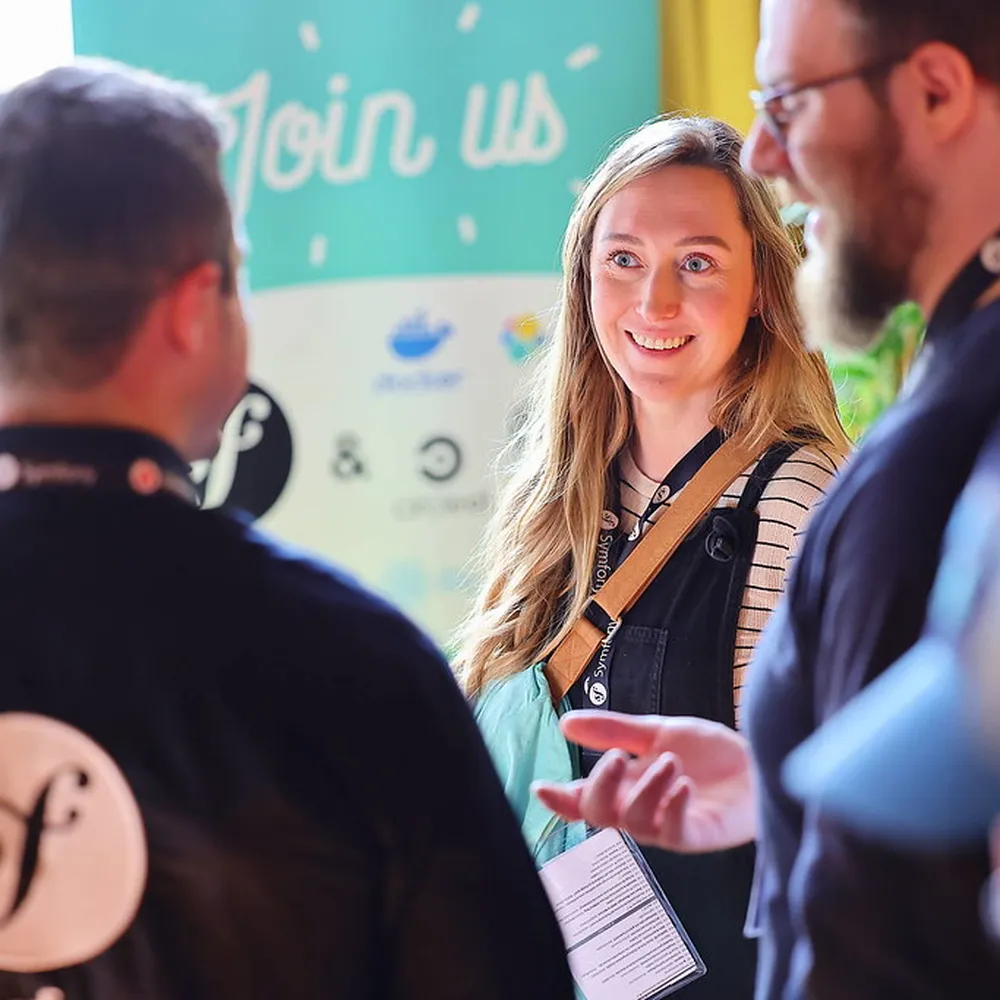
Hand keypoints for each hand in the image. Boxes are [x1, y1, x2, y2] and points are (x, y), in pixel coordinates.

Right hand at [532, 711, 756, 852]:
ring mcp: (668, 825)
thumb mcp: (659, 731)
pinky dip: (671, 806)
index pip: (585, 798)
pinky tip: (683, 785)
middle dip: (599, 786)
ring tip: (671, 762)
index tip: (541, 787)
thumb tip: (566, 722)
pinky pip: (672, 833)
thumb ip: (614, 729)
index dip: (561, 798)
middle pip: (600, 816)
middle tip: (616, 756)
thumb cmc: (712, 753)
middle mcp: (642, 808)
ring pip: (634, 823)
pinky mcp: (697, 836)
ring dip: (646, 788)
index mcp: (628, 784)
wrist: (761, 763)